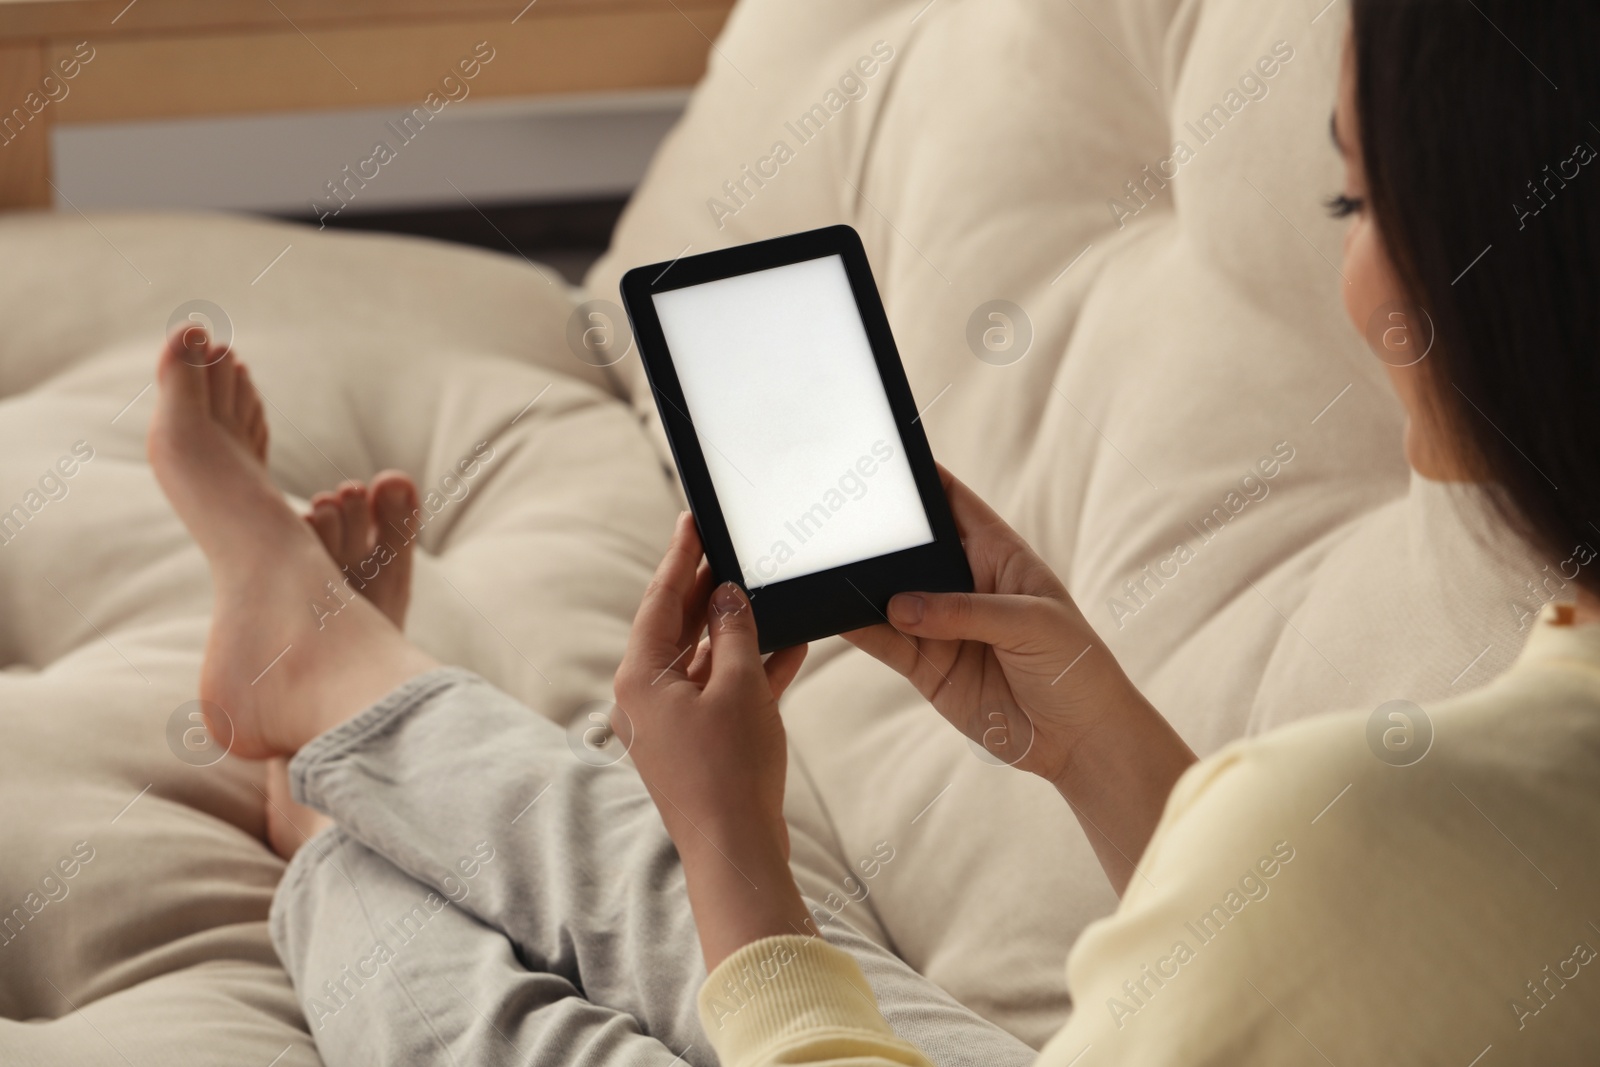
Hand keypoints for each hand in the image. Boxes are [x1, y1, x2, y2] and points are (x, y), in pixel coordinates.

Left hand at [613, 512, 812, 965]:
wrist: (734, 849)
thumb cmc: (730, 769)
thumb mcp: (738, 686)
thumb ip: (734, 632)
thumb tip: (729, 596)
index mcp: (641, 676)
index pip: (661, 599)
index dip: (681, 557)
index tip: (692, 520)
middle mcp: (648, 696)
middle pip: (679, 626)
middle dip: (710, 589)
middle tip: (733, 547)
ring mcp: (672, 722)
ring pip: (704, 658)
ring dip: (737, 629)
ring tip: (765, 589)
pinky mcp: (699, 744)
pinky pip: (722, 691)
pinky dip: (750, 669)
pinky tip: (788, 645)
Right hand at [844, 466, 1194, 892]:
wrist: (1080, 743)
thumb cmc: (1075, 669)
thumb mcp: (1031, 626)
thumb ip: (965, 612)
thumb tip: (900, 606)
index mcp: (998, 554)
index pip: (951, 502)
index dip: (919, 478)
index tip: (880, 458)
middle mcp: (963, 584)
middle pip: (910, 548)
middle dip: (875, 533)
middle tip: (835, 516)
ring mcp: (941, 625)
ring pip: (888, 595)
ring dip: (860, 584)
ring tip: (824, 567)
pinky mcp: (927, 666)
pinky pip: (883, 641)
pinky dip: (857, 628)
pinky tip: (832, 614)